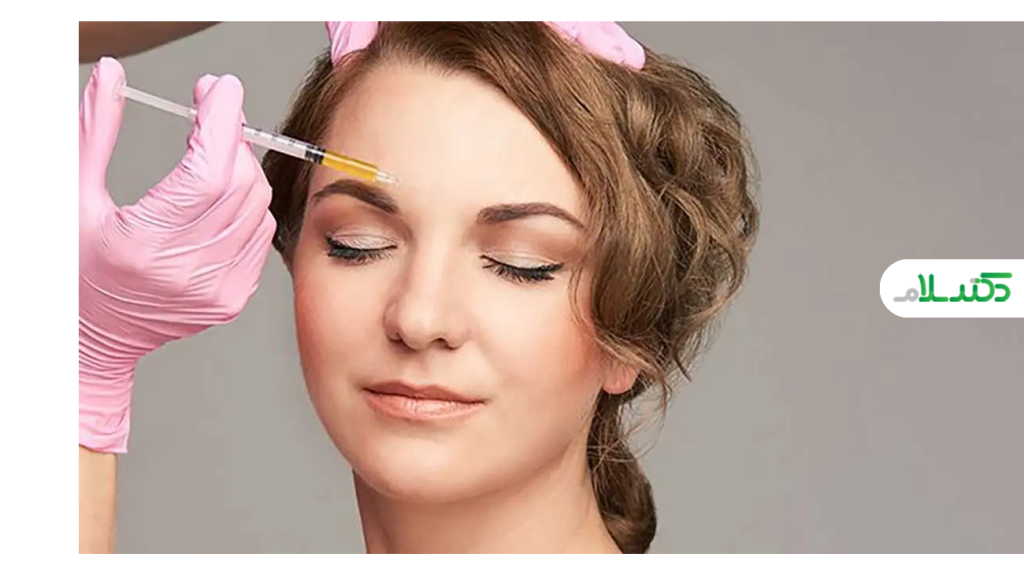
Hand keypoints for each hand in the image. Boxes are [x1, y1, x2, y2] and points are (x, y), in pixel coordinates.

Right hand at [78, 57, 275, 452]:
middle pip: (238, 185)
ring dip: (241, 168)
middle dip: (231, 136)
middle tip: (211, 110)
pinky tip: (220, 194)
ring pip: (257, 207)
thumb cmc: (81, 266)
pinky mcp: (233, 298)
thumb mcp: (77, 197)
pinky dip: (248, 204)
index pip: (205, 173)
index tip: (219, 88)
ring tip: (212, 152)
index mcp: (143, 245)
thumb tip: (111, 78)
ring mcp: (216, 289)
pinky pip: (260, 235)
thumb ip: (95, 133)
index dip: (220, 122)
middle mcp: (186, 272)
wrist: (96, 334)